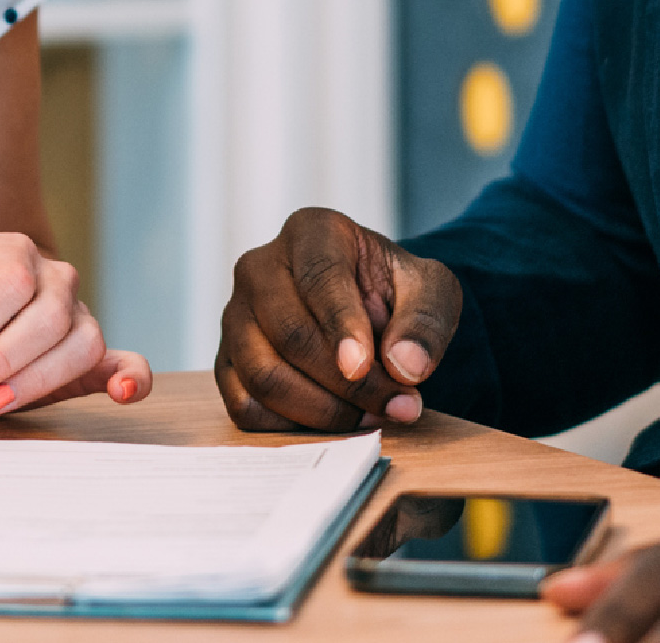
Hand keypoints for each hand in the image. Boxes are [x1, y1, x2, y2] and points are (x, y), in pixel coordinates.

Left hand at [0, 231, 150, 414]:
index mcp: (10, 251)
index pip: (11, 283)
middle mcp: (54, 276)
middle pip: (47, 316)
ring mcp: (77, 314)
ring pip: (81, 344)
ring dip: (36, 381)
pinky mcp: (88, 357)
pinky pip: (123, 361)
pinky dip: (131, 376)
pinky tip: (125, 393)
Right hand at [215, 207, 463, 432]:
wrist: (370, 311)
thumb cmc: (396, 293)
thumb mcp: (431, 292)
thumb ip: (425, 321)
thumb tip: (405, 365)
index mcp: (311, 232)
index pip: (319, 278)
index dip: (341, 326)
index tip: (363, 367)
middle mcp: (261, 267)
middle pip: (289, 333)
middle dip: (345, 383)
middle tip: (394, 405)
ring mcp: (236, 315)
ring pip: (263, 375)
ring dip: (322, 411)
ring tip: (370, 416)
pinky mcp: (227, 361)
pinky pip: (246, 406)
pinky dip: (291, 427)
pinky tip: (334, 423)